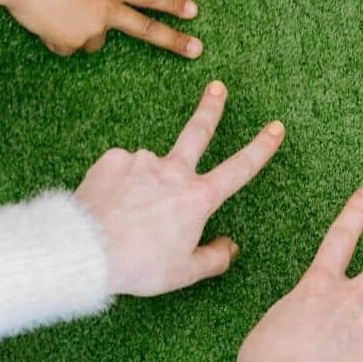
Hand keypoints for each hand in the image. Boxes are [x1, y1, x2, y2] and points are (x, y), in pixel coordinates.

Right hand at [10, 0, 202, 57]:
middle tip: (197, 50)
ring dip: (84, 30)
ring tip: (60, 9)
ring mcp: (89, 29)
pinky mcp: (68, 43)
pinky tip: (45, 20)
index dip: (173, 3)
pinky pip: (67, 46)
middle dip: (174, 41)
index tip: (193, 12)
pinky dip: (59, 38)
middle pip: (146, 29)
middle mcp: (106, 10)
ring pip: (94, 39)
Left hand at [73, 81, 285, 295]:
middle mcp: (173, 171)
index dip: (261, 147)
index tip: (276, 128)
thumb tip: (230, 246)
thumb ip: (214, 258)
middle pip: (198, 132)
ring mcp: (142, 161)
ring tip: (127, 215)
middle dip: (211, 108)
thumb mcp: (184, 273)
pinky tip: (110, 204)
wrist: (87, 250)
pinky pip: (122, 170)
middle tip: (217, 88)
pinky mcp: (113, 159)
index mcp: (197, 198)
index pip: (239, 168)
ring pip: (150, 169)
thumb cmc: (139, 264)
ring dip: (144, 184)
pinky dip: (119, 185)